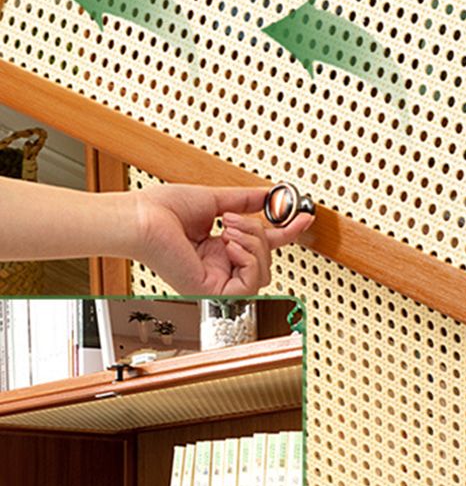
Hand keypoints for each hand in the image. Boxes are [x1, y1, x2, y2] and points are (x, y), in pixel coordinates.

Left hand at [134, 184, 313, 294]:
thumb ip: (244, 200)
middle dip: (261, 233)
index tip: (302, 217)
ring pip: (263, 272)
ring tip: (229, 228)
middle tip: (236, 218)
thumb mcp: (214, 199)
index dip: (286, 232)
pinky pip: (250, 283)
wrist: (142, 218)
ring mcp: (215, 279)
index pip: (262, 245)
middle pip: (267, 258)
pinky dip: (248, 259)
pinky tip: (230, 245)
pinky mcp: (210, 290)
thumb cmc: (161, 209)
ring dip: (253, 243)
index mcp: (218, 248)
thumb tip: (268, 195)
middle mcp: (218, 266)